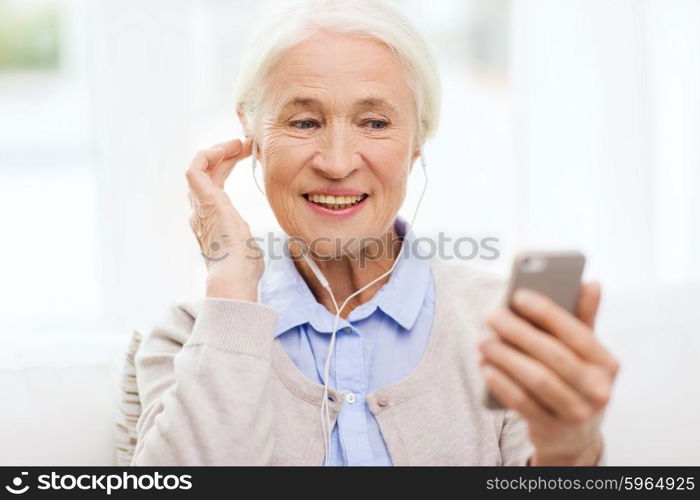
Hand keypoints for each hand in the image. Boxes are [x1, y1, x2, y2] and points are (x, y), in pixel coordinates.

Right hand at [185, 137, 263, 300]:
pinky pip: (196, 169)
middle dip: (226, 154)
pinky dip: (208, 154)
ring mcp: (200, 206)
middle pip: (209, 173)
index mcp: (212, 220)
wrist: (235, 277)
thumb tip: (250, 245)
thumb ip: (245, 240)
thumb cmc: (244, 270)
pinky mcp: (204, 200)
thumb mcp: (248, 248)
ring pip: (201, 167)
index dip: (228, 165)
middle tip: (247, 143)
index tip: (247, 154)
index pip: (215, 183)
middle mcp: (201, 211)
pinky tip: (227, 148)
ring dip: (220, 150)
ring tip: (240, 142)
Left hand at [479, 282, 619, 464]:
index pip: (576, 332)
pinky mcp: (552, 429)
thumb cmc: (574, 380)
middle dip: (518, 332)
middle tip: (491, 315)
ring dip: (505, 357)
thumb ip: (584, 319)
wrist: (573, 435)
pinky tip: (485, 367)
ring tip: (483, 340)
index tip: (517, 295)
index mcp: (607, 364)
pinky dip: (501, 383)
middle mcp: (597, 390)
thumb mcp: (585, 354)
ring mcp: (576, 413)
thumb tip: (591, 283)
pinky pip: (522, 402)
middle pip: (552, 355)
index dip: (546, 312)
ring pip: (536, 379)